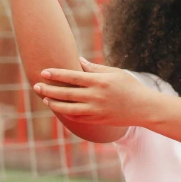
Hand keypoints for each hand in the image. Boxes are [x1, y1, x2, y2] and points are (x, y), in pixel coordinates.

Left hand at [33, 58, 156, 125]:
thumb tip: (78, 61)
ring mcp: (96, 109)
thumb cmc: (129, 86)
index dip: (56, 75)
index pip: (72, 77)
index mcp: (99, 81)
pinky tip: (59, 108)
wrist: (143, 108)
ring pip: (68, 108)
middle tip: (37, 86)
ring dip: (54, 104)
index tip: (44, 72)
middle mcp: (95, 96)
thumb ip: (95, 68)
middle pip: (66, 93)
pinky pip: (76, 117)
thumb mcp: (114, 73)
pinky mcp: (97, 120)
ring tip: (45, 99)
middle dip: (49, 90)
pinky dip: (65, 113)